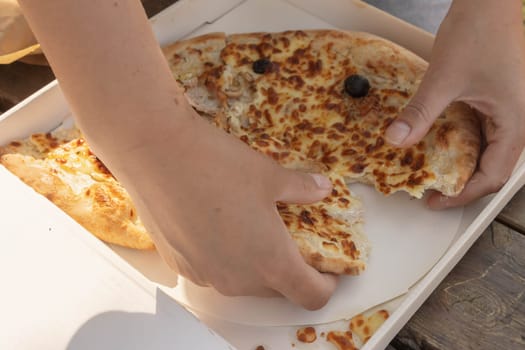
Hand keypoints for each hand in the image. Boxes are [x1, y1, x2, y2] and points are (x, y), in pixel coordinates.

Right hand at [18, 0, 336, 309]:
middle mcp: (239, 280)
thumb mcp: (270, 175)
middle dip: (289, 271)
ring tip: (251, 230)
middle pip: (276, 290)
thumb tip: (321, 188)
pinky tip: (217, 225)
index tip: (328, 270)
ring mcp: (206, 276)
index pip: (311, 295)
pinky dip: (224, 257)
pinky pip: (212, 270)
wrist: (156, 153)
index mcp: (271, 262)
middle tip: (289, 240)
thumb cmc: (219, 165)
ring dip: (254, 265)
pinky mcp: (179, 265)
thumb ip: (301, 189)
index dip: (326, 285)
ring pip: (242, 282)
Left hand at [385, 0, 524, 208]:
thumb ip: (421, 113)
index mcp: (515, 122)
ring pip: (486, 153)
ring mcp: (508, 112)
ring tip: (431, 174)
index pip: (492, 177)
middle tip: (430, 191)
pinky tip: (437, 146)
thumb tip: (395, 141)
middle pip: (491, 169)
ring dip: (460, 166)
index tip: (435, 200)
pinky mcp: (495, 101)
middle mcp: (517, 121)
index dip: (462, 195)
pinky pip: (480, 133)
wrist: (489, 1)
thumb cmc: (478, 32)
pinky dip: (460, 145)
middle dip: (461, 185)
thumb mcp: (444, 79)